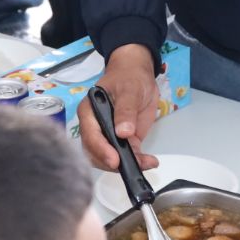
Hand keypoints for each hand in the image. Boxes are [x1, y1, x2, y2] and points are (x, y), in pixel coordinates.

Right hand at [84, 45, 163, 171]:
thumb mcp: (130, 89)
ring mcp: (109, 135)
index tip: (115, 160)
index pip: (90, 134)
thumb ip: (126, 110)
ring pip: (111, 158)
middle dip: (113, 162)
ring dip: (127, 164)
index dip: (101, 149)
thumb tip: (123, 132)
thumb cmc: (130, 77)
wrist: (138, 74)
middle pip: (96, 152)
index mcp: (90, 111)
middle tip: (133, 165)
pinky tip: (149, 161)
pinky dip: (137, 161)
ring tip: (147, 162)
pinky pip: (127, 156)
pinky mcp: (123, 140)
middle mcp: (95, 126)